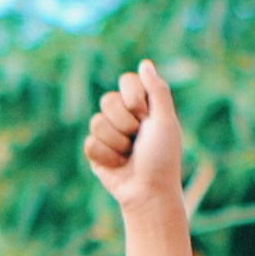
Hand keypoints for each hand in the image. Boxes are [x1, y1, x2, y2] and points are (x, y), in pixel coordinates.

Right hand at [85, 60, 186, 208]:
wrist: (148, 192)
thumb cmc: (162, 157)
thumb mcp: (165, 120)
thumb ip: (157, 90)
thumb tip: (144, 63)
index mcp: (143, 104)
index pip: (126, 81)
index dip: (133, 98)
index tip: (144, 114)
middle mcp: (124, 115)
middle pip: (108, 100)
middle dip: (124, 123)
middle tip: (137, 138)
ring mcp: (108, 133)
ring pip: (96, 123)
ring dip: (116, 143)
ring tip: (129, 155)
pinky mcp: (95, 151)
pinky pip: (89, 143)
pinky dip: (106, 157)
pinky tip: (118, 166)